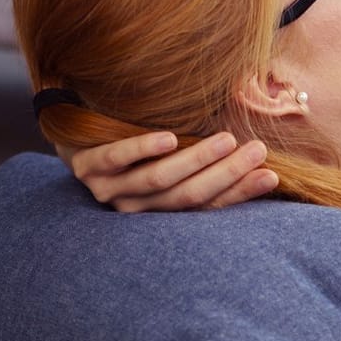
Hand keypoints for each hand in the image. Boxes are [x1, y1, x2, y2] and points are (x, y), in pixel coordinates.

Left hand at [56, 130, 278, 211]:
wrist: (70, 129)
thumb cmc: (133, 145)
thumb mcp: (171, 156)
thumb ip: (204, 161)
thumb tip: (262, 154)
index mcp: (159, 211)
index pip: (205, 207)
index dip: (239, 192)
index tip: (270, 174)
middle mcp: (135, 208)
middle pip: (186, 196)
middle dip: (227, 174)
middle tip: (257, 151)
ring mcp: (108, 189)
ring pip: (158, 180)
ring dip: (196, 160)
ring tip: (227, 140)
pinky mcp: (85, 166)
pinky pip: (116, 159)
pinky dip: (142, 149)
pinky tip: (167, 138)